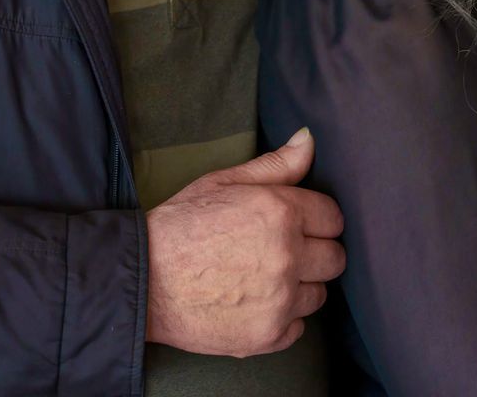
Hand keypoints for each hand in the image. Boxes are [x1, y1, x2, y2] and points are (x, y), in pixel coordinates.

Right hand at [144, 127, 346, 356]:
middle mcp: (288, 256)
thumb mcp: (223, 182)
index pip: (333, 218)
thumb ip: (275, 165)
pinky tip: (256, 304)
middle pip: (335, 259)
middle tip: (284, 252)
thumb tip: (309, 140)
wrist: (142, 279)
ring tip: (265, 279)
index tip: (300, 225)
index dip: (317, 220)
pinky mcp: (268, 336)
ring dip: (300, 287)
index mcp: (281, 212)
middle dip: (315, 253)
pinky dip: (283, 319)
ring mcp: (280, 300)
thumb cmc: (180, 226)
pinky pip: (299, 328)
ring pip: (318, 295)